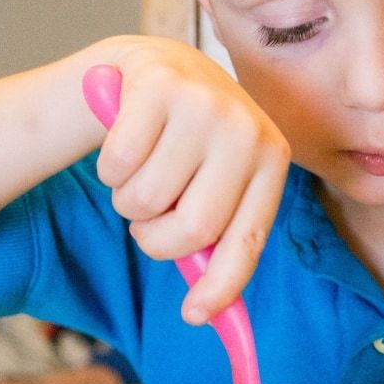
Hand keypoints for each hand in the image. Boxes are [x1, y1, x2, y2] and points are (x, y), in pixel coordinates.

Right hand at [95, 37, 289, 322]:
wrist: (157, 66)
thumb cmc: (191, 142)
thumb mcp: (218, 180)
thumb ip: (219, 237)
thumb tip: (206, 313)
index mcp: (273, 158)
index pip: (247, 238)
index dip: (221, 285)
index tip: (194, 317)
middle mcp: (247, 128)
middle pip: (193, 228)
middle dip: (156, 240)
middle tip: (149, 222)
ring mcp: (205, 103)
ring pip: (148, 200)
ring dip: (130, 203)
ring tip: (142, 172)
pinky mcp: (157, 86)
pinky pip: (118, 166)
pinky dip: (110, 171)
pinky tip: (125, 143)